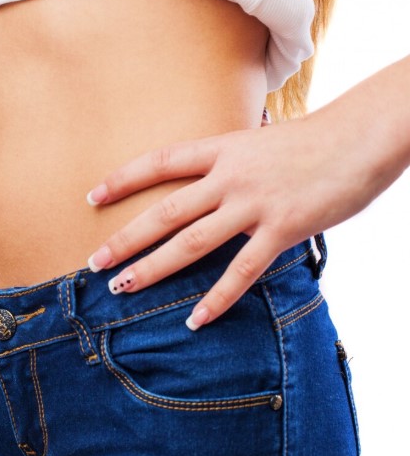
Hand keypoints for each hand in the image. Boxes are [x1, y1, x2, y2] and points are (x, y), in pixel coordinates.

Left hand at [85, 113, 394, 329]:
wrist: (365, 136)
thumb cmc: (313, 141)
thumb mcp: (259, 143)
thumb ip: (228, 164)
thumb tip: (204, 185)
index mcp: (222, 149)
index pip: (159, 162)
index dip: (122, 179)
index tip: (91, 197)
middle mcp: (230, 177)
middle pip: (164, 212)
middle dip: (125, 239)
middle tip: (94, 262)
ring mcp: (255, 204)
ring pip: (191, 243)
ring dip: (153, 269)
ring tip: (123, 288)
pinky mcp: (283, 230)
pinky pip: (241, 271)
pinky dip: (216, 298)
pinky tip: (194, 320)